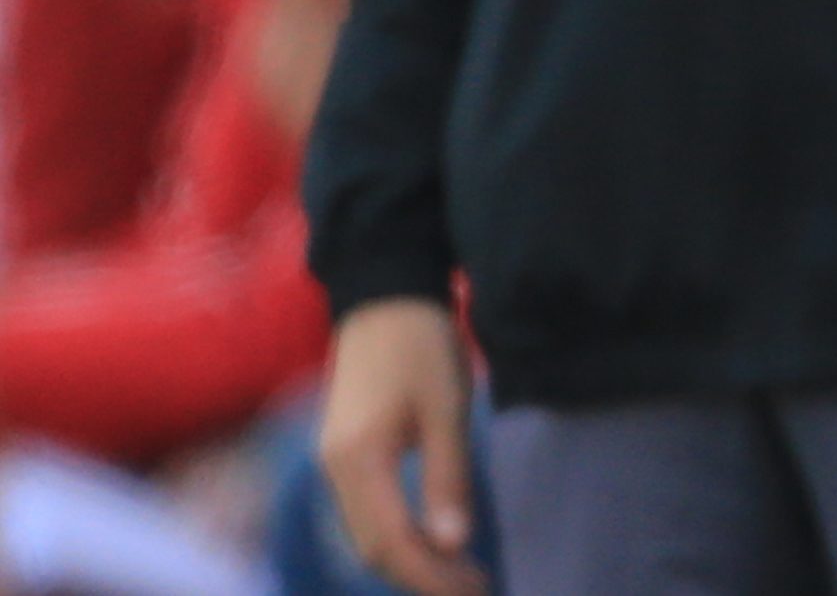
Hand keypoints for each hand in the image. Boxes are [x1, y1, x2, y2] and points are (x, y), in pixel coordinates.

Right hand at [317, 298, 484, 595]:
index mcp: (358, 461)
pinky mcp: (344, 453)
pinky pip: (366, 513)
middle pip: (374, 548)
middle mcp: (335, 471)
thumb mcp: (446, 407)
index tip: (475, 589)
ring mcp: (334, 463)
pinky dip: (398, 536)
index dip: (432, 576)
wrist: (386, 295)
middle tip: (476, 586)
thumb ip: (446, 477)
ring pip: (367, 534)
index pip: (392, 543)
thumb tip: (452, 544)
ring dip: (411, 560)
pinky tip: (433, 538)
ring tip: (461, 572)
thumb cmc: (421, 345)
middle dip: (423, 576)